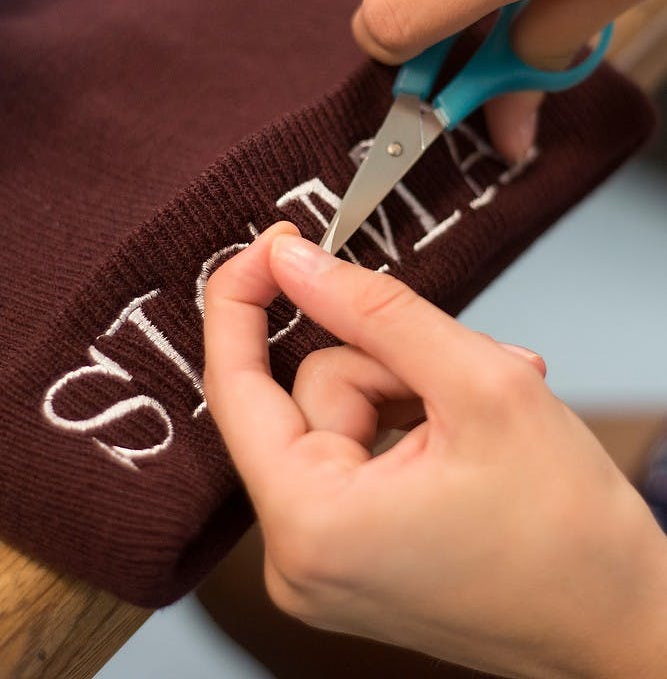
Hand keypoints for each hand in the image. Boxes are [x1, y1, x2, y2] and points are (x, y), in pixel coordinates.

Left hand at [204, 223, 666, 678]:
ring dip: (415, 390)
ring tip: (489, 413)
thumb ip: (374, 310)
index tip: (274, 243)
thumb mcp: (478, 384)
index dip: (243, 300)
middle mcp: (299, 557)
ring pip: (342, 413)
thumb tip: (296, 262)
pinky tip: (470, 434)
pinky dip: (411, 422)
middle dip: (392, 361)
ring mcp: (324, 562)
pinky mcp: (352, 557)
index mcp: (312, 523)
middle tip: (472, 365)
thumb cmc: (570, 534)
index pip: (233, 385)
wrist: (625, 627)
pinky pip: (357, 449)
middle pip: (313, 394)